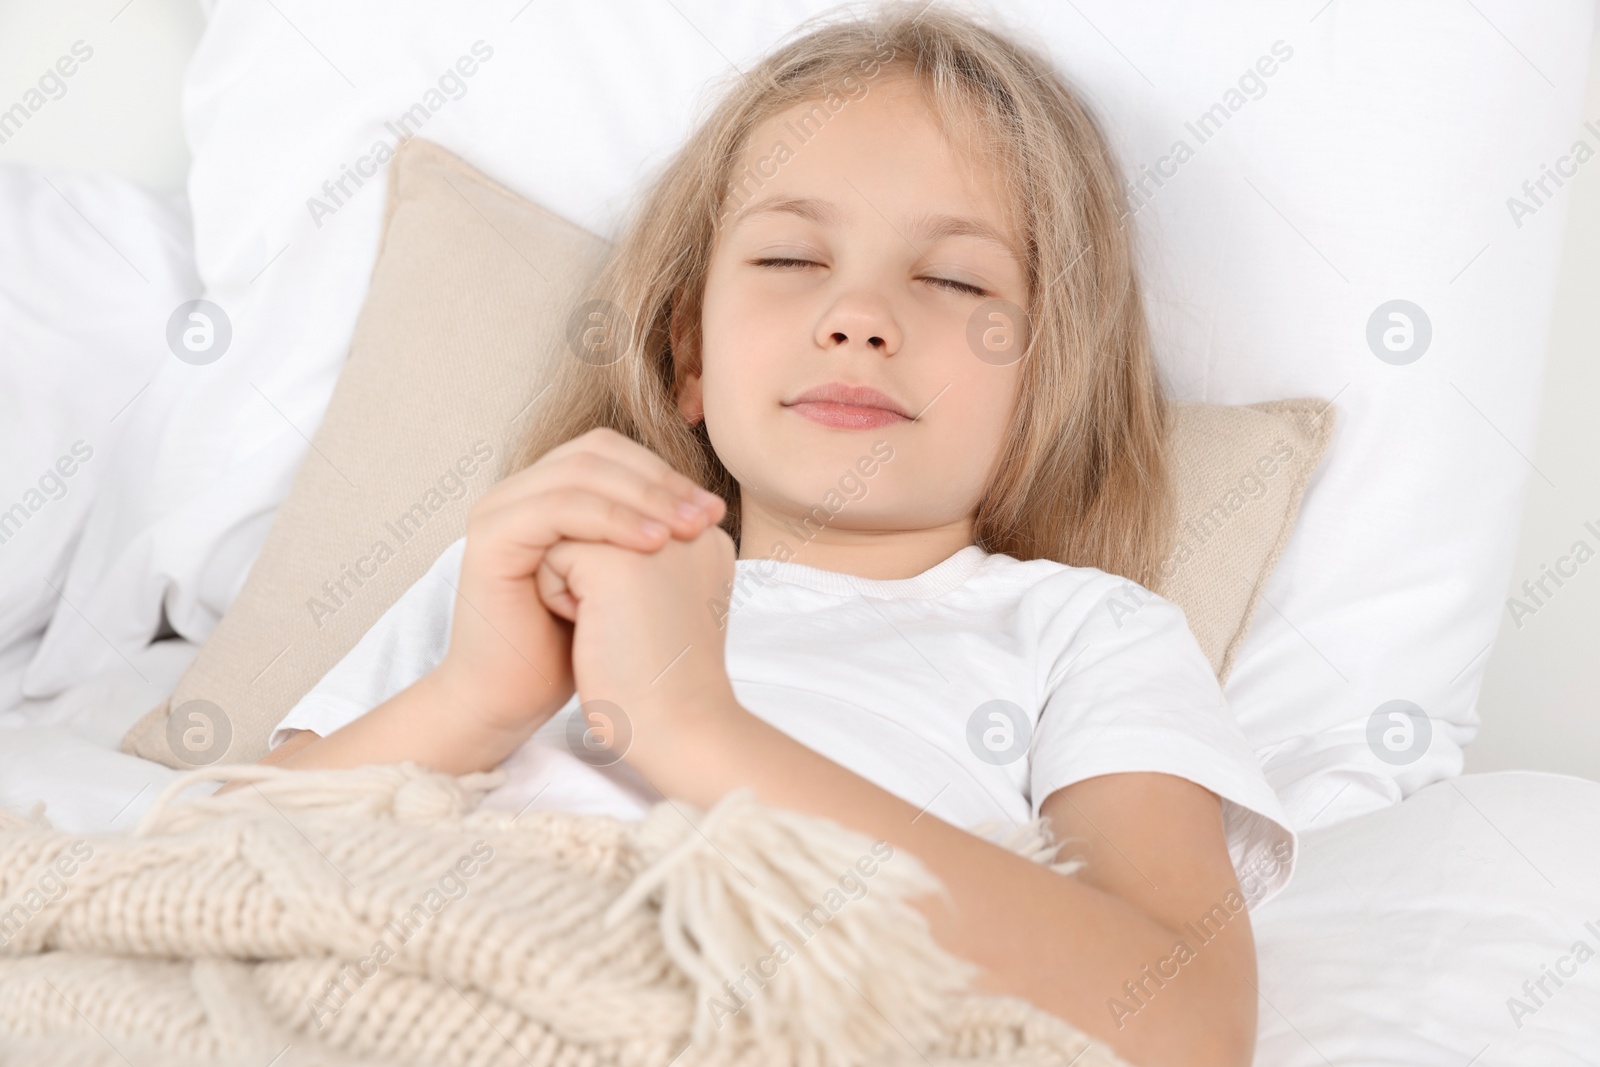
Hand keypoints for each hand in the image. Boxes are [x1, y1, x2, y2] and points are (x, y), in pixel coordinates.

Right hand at [432, 427, 726, 736]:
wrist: (515, 699)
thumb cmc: (574, 649)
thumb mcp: (626, 580)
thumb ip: (650, 534)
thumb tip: (711, 508)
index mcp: (549, 493)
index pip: (613, 453)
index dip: (665, 475)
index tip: (715, 512)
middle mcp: (520, 492)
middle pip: (596, 452)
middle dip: (659, 482)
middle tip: (706, 517)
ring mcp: (500, 509)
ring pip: (580, 473)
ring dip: (643, 497)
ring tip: (686, 531)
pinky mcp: (491, 536)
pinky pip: (559, 509)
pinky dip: (610, 521)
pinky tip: (651, 545)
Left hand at [533, 521, 738, 765]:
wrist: (677, 731)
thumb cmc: (662, 682)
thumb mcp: (662, 604)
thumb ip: (643, 559)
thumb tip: (589, 537)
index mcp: (703, 537)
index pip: (621, 523)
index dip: (608, 575)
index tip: (640, 623)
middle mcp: (685, 526)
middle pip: (594, 522)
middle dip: (589, 572)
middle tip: (626, 628)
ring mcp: (654, 538)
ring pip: (569, 533)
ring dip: (573, 582)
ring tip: (612, 626)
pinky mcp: (615, 562)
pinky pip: (551, 556)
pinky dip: (557, 596)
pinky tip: (594, 631)